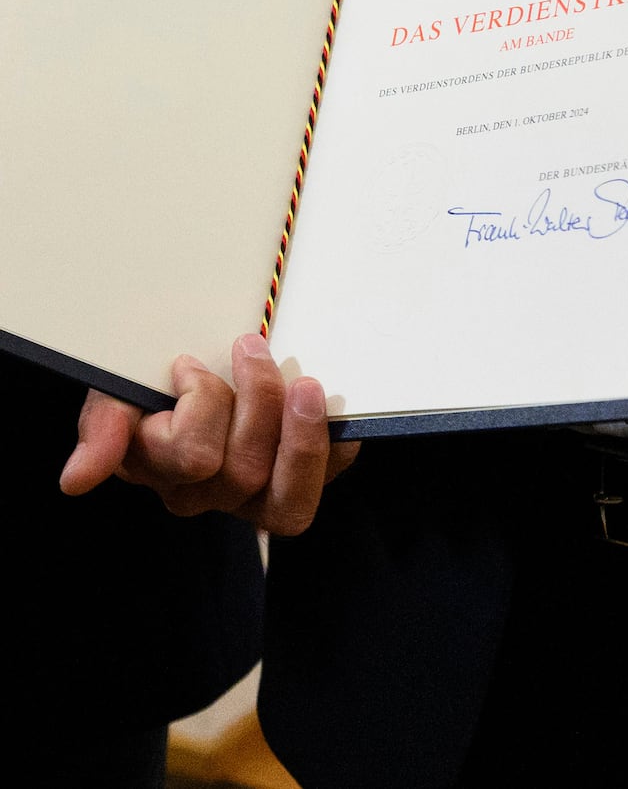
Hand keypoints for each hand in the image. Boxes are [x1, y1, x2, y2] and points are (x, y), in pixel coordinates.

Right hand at [60, 331, 358, 533]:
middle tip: (251, 346)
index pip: (192, 457)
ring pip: (287, 499)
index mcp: (163, 471)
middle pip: (243, 472)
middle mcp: (208, 494)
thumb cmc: (156, 372)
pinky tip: (334, 404)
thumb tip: (75, 481)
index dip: (200, 404)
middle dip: (256, 400)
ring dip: (301, 433)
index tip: (188, 361)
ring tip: (304, 382)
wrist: (196, 353)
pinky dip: (336, 444)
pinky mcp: (299, 478)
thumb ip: (103, 428)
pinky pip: (328, 480)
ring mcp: (255, 494)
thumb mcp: (121, 388)